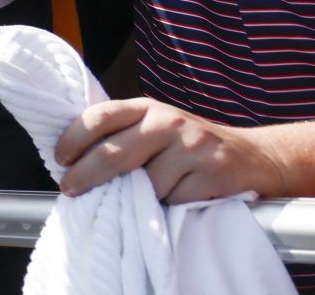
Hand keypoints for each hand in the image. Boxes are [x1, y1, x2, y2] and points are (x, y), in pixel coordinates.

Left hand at [56, 98, 286, 202]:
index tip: (59, 159)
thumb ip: (123, 137)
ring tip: (147, 196)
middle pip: (113, 155)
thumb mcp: (156, 130)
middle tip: (70, 190)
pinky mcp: (213, 172)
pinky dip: (168, 207)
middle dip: (85, 177)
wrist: (255, 157)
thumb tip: (73, 162)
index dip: (73, 139)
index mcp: (146, 108)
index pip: (100, 116)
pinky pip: (174, 200)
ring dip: (138, 199)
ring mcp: (192, 146)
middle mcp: (168, 122)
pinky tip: (178, 199)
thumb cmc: (190, 147)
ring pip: (145, 185)